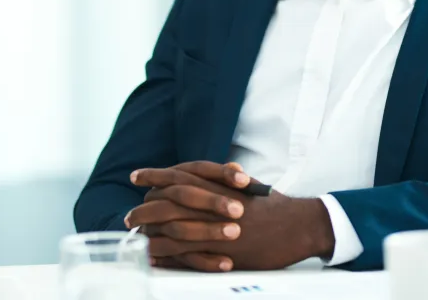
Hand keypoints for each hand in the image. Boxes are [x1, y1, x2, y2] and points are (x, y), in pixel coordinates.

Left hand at [128, 164, 335, 270]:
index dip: (154, 176)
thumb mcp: (251, 186)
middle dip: (144, 207)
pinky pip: (184, 253)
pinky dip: (165, 254)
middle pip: (168, 201)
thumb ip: (230, 179)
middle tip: (130, 215)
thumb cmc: (276, 206)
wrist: (297, 225)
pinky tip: (153, 256)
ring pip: (171, 227)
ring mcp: (215, 227)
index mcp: (219, 183)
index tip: (137, 177)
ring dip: (149, 231)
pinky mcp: (220, 250)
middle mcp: (214, 202)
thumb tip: (222, 170)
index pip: (178, 175)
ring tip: (135, 236)